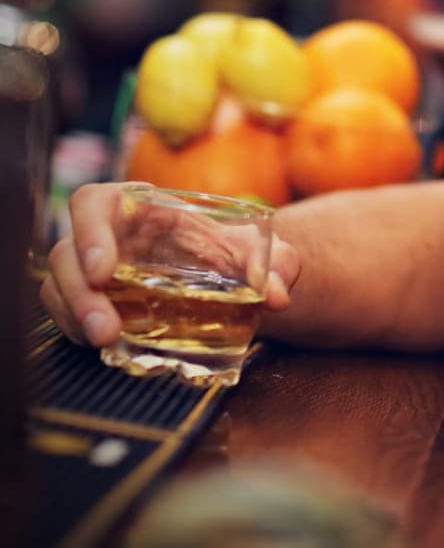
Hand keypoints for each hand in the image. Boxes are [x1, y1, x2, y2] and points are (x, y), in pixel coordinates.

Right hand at [38, 182, 301, 346]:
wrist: (232, 277)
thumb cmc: (233, 250)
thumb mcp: (261, 250)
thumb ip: (278, 263)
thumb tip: (279, 294)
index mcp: (138, 207)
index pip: (93, 203)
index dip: (89, 231)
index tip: (105, 268)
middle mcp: (108, 236)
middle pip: (65, 254)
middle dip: (79, 290)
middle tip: (106, 325)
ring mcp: (94, 270)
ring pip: (59, 287)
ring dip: (76, 315)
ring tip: (108, 339)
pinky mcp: (93, 301)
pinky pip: (66, 314)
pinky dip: (78, 330)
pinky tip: (106, 345)